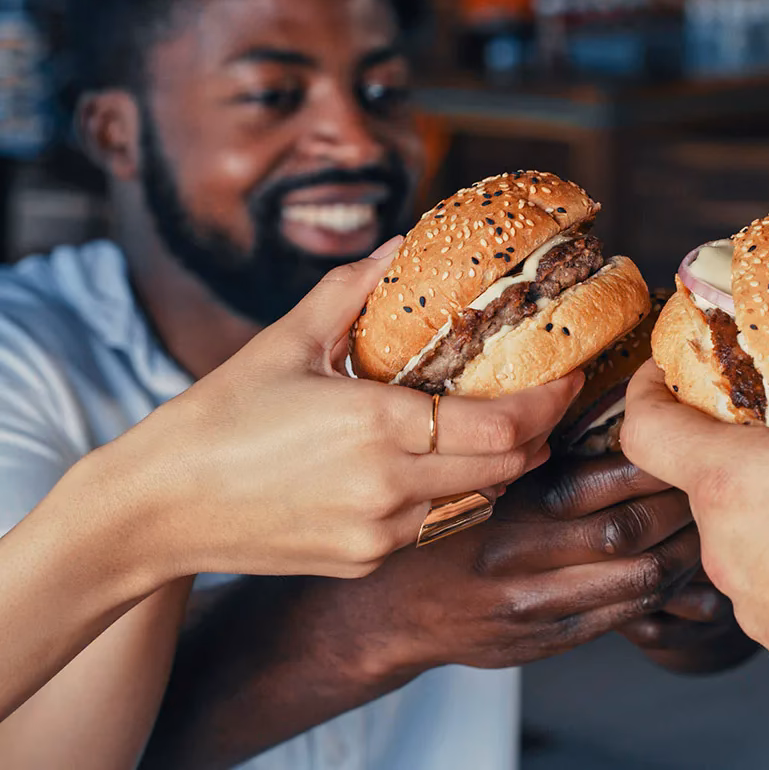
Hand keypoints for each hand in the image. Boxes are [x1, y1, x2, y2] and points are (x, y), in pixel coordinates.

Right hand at [73, 237, 577, 582]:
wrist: (158, 508)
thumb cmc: (217, 418)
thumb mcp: (286, 341)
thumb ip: (352, 289)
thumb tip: (401, 243)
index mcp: (377, 427)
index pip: (503, 425)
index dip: (550, 402)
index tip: (572, 376)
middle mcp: (389, 490)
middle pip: (507, 467)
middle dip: (539, 433)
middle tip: (548, 397)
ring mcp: (380, 536)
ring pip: (478, 499)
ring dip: (501, 465)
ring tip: (501, 425)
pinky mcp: (366, 562)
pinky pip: (437, 526)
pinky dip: (454, 492)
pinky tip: (437, 463)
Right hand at [317, 454, 702, 677]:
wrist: (385, 613)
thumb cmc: (434, 530)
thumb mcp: (470, 479)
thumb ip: (529, 454)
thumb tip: (608, 412)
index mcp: (502, 504)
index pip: (599, 481)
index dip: (653, 463)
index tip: (682, 443)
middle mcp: (518, 559)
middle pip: (629, 531)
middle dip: (679, 508)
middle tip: (711, 483)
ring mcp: (532, 608)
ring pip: (637, 581)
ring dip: (682, 553)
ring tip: (706, 527)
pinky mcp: (542, 643)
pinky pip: (622, 619)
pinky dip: (660, 594)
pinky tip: (677, 573)